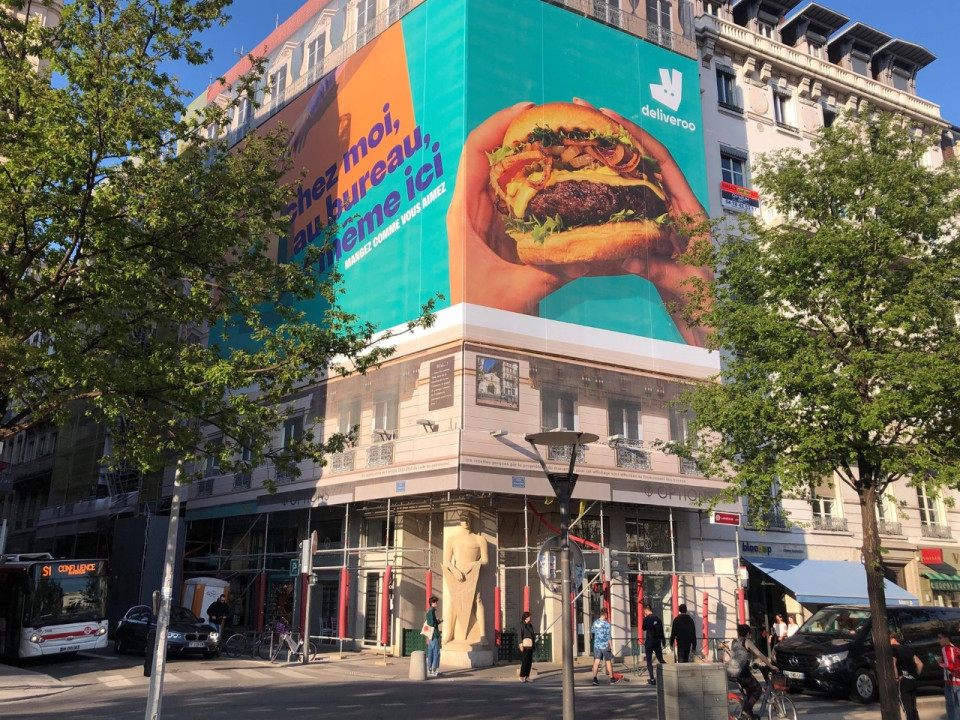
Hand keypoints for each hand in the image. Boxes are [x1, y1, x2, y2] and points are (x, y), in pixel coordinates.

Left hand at [447, 102, 591, 313]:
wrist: (474, 335)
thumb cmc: (484, 314)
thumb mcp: (521, 290)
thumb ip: (555, 269)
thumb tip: (594, 250)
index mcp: (464, 214)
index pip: (475, 152)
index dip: (499, 124)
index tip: (530, 109)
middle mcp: (471, 209)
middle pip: (492, 155)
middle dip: (523, 134)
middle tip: (560, 123)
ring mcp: (484, 218)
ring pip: (505, 173)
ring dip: (532, 156)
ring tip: (567, 142)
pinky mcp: (498, 230)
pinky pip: (516, 195)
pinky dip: (538, 182)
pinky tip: (564, 177)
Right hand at [570, 98, 712, 345]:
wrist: (710, 329)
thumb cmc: (707, 306)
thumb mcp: (686, 285)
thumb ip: (660, 269)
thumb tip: (629, 256)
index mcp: (690, 213)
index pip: (663, 163)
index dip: (638, 137)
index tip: (611, 116)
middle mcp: (676, 212)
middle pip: (645, 167)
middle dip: (618, 141)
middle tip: (586, 120)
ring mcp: (662, 227)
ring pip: (632, 188)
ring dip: (608, 168)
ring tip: (579, 149)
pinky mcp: (650, 244)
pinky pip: (625, 215)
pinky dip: (605, 203)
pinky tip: (583, 195)